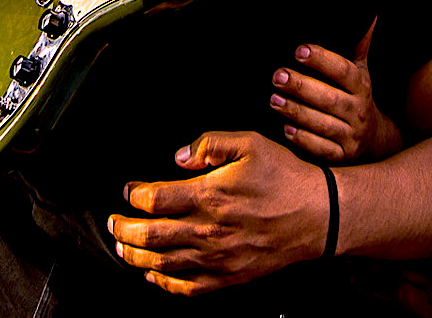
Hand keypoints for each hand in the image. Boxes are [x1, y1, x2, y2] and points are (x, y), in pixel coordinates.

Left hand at [111, 131, 325, 294]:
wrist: (318, 215)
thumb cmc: (285, 176)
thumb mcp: (251, 143)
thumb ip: (211, 144)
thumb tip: (178, 157)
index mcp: (211, 195)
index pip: (156, 199)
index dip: (135, 195)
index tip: (129, 191)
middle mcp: (209, 231)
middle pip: (151, 235)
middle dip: (125, 228)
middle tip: (113, 222)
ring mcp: (218, 258)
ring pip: (163, 263)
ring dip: (136, 256)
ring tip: (123, 247)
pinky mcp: (228, 277)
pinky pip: (187, 287)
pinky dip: (164, 282)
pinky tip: (153, 275)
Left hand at [270, 20, 401, 162]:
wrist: (375, 140)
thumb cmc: (357, 98)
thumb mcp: (361, 72)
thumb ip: (359, 46)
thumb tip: (369, 15)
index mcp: (362, 87)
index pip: (344, 71)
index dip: (322, 60)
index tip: (298, 50)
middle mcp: (359, 111)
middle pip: (330, 98)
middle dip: (302, 86)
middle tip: (277, 75)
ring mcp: (351, 136)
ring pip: (324, 124)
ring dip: (297, 112)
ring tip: (273, 100)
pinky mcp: (342, 157)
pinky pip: (322, 150)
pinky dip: (304, 140)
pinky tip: (286, 130)